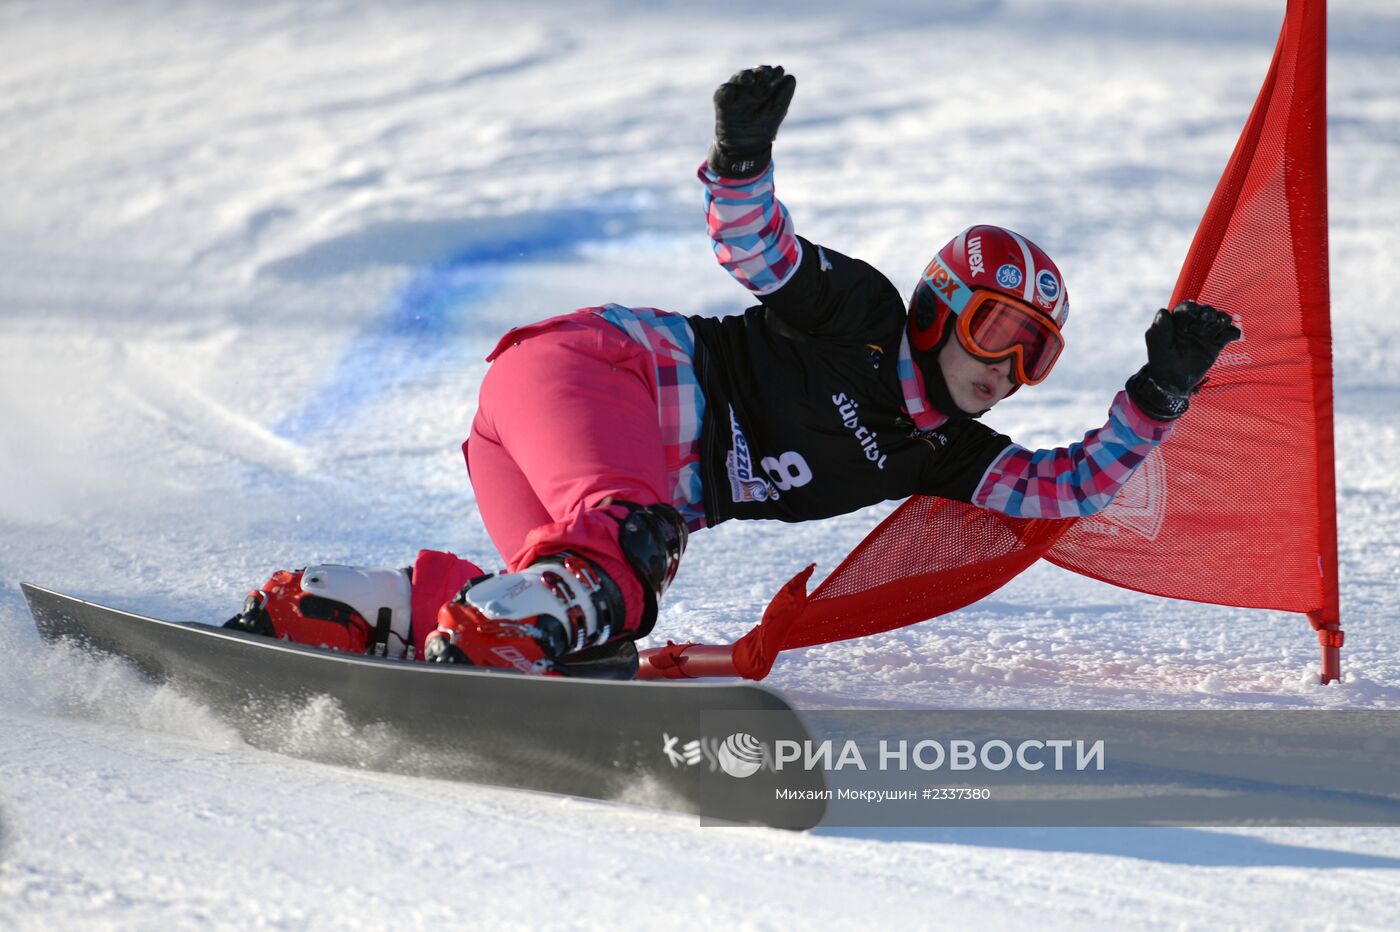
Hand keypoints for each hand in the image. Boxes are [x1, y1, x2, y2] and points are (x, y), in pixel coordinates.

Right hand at [707, 65, 795, 177]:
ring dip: (742, 77)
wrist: (746, 149)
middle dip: (759, 72)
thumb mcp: (777, 112)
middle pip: (753, 74)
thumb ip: (784, 96)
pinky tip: (730, 90)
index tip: (779, 71)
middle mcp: (749, 88)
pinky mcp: (722, 104)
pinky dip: (725, 91)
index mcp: (763, 88)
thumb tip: (791, 78)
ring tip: (748, 78)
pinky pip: (721, 94)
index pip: (767, 76)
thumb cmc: (763, 128)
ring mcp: (736, 95)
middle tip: (766, 72)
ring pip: (737, 80)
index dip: (773, 72)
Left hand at [1125, 300, 1240, 419]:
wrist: (1173, 382)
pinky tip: (1223, 339)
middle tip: (1199, 331)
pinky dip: (1232, 332)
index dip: (1192, 309)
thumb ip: (1160, 330)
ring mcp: (1207, 333)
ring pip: (1222, 317)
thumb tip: (1163, 311)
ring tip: (1209, 335)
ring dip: (1220, 322)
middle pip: (1207, 310)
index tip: (1191, 319)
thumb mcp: (1157, 346)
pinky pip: (1231, 333)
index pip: (1189, 307)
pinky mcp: (1217, 344)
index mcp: (1178, 321)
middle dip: (1207, 316)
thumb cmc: (1161, 362)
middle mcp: (1193, 324)